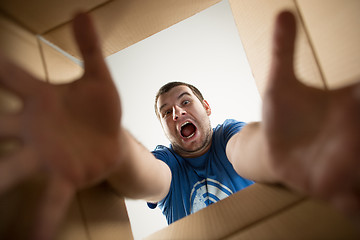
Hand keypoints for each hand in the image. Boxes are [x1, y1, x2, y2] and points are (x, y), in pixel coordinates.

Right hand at [0, 13, 121, 238]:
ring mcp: (45, 156)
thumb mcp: (98, 77)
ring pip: (10, 169)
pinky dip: (39, 223)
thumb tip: (82, 13)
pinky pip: (48, 202)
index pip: (10, 76)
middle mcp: (34, 128)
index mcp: (42, 99)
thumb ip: (89, 48)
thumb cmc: (99, 109)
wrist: (112, 139)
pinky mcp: (63, 178)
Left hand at [264, 11, 359, 224]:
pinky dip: (355, 208)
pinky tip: (350, 208)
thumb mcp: (279, 83)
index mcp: (350, 105)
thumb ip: (283, 50)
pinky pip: (354, 203)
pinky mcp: (335, 187)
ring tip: (349, 181)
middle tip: (351, 143)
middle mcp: (355, 134)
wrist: (272, 146)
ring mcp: (347, 163)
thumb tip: (282, 13)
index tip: (358, 100)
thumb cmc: (282, 115)